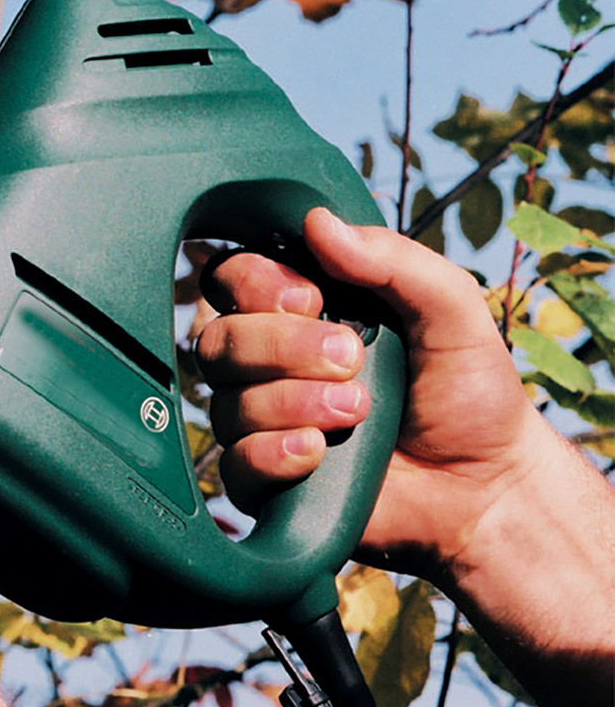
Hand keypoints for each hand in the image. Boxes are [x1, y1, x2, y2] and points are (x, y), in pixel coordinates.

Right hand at [196, 207, 550, 580]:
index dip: (256, 284)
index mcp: (301, 314)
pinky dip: (272, 454)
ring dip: (293, 402)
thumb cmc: (469, 394)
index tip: (313, 299)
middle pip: (219, 340)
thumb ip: (392, 260)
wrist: (488, 484)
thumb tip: (317, 222)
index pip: (231, 280)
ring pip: (226, 402)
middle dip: (284, 347)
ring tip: (357, 413)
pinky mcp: (266, 481)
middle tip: (352, 360)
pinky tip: (317, 452)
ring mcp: (263, 424)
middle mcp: (270, 365)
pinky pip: (233, 464)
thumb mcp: (451, 311)